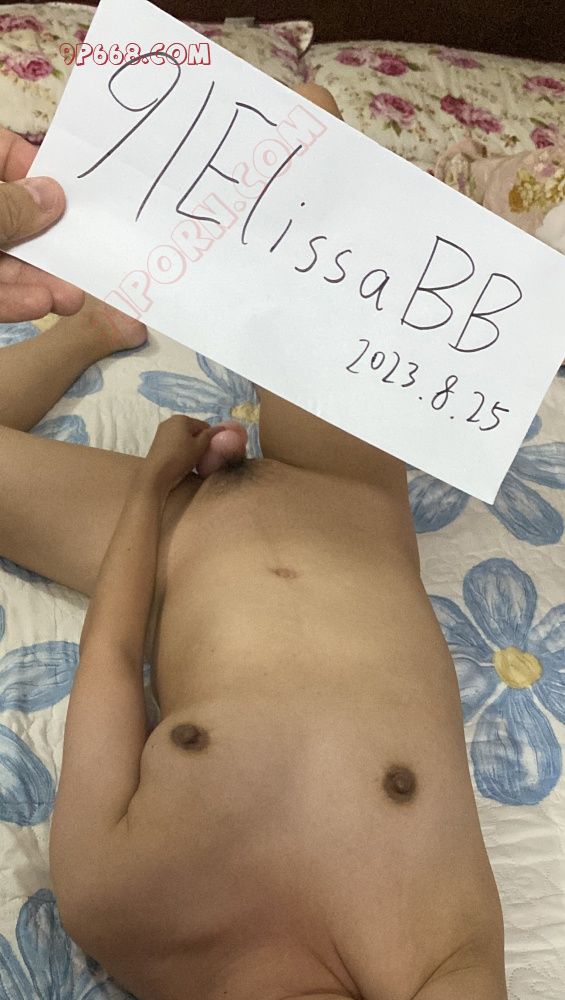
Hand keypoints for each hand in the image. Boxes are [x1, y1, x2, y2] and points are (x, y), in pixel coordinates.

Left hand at [0, 127, 84, 321]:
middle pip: (12, 215)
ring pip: (3, 259)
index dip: (37, 169)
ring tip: (71, 296)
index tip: (72, 191)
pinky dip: (11, 299)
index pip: (3, 153)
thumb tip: (52, 195)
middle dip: (49, 240)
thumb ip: (11, 204)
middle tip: (87, 251)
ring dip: (38, 280)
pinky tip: (41, 304)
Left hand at [145, 415, 226, 491]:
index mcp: (182, 418)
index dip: (209, 438)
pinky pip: (174, 440)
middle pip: (193, 429)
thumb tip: (221, 427)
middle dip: (198, 440)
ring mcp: (162, 429)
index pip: (204, 426)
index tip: (208, 451)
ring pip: (183, 435)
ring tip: (188, 458)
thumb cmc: (180, 458)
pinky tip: (178, 458)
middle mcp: (171, 420)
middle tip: (198, 455)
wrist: (156, 474)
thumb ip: (210, 435)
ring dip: (189, 444)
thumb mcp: (200, 447)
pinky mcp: (157, 439)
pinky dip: (179, 447)